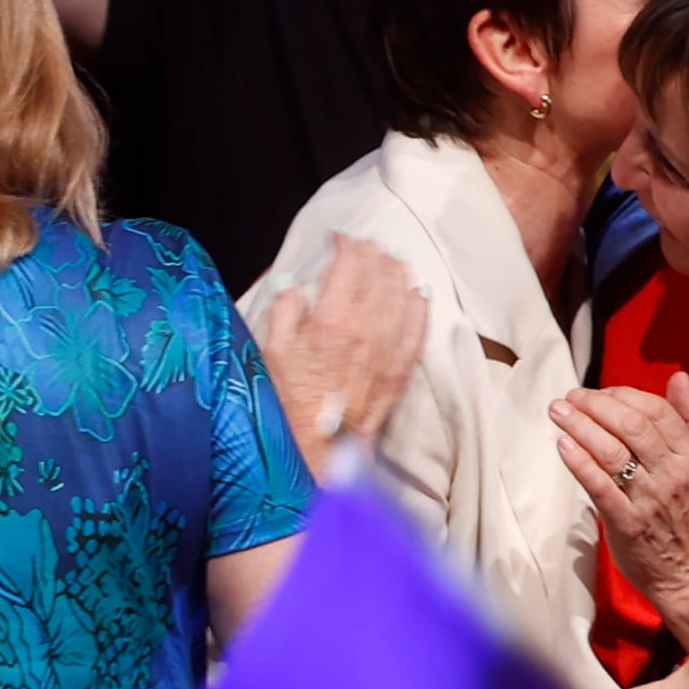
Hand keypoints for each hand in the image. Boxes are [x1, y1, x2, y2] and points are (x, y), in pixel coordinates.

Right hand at [249, 234, 429, 472]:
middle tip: (363, 246)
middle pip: (380, 273)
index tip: (338, 238)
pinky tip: (418, 294)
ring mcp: (389, 347)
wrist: (315, 450)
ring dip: (397, 271)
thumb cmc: (286, 403)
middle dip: (372, 253)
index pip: (350, 263)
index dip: (345, 243)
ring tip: (390, 260)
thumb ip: (284, 310)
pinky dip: (419, 306)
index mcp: (332, 317)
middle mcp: (367, 327)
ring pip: (403, 293)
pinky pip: (418, 327)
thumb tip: (292, 284)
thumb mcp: (269, 350)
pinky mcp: (400, 368)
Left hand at [550, 375, 688, 633]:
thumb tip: (679, 379)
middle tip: (571, 397)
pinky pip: (600, 486)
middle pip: (631, 426)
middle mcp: (672, 473)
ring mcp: (649, 498)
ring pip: (612, 452)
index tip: (601, 392)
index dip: (624, 395)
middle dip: (596, 405)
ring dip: (580, 426)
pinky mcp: (627, 522)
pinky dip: (580, 462)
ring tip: (558, 412)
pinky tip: (562, 445)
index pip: (656, 412)